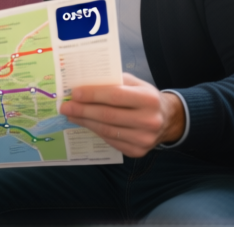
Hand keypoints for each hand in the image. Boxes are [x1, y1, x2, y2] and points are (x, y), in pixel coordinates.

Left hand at [59, 72, 185, 157]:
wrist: (167, 119)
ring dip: (85, 122)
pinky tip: (85, 123)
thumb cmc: (145, 97)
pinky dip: (95, 131)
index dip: (93, 94)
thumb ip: (113, 82)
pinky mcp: (138, 151)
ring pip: (107, 130)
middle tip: (65, 106)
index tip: (74, 93)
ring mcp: (144, 139)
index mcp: (149, 99)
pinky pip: (110, 141)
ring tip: (71, 115)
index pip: (115, 96)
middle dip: (83, 110)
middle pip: (108, 115)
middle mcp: (149, 121)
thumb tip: (84, 84)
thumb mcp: (135, 83)